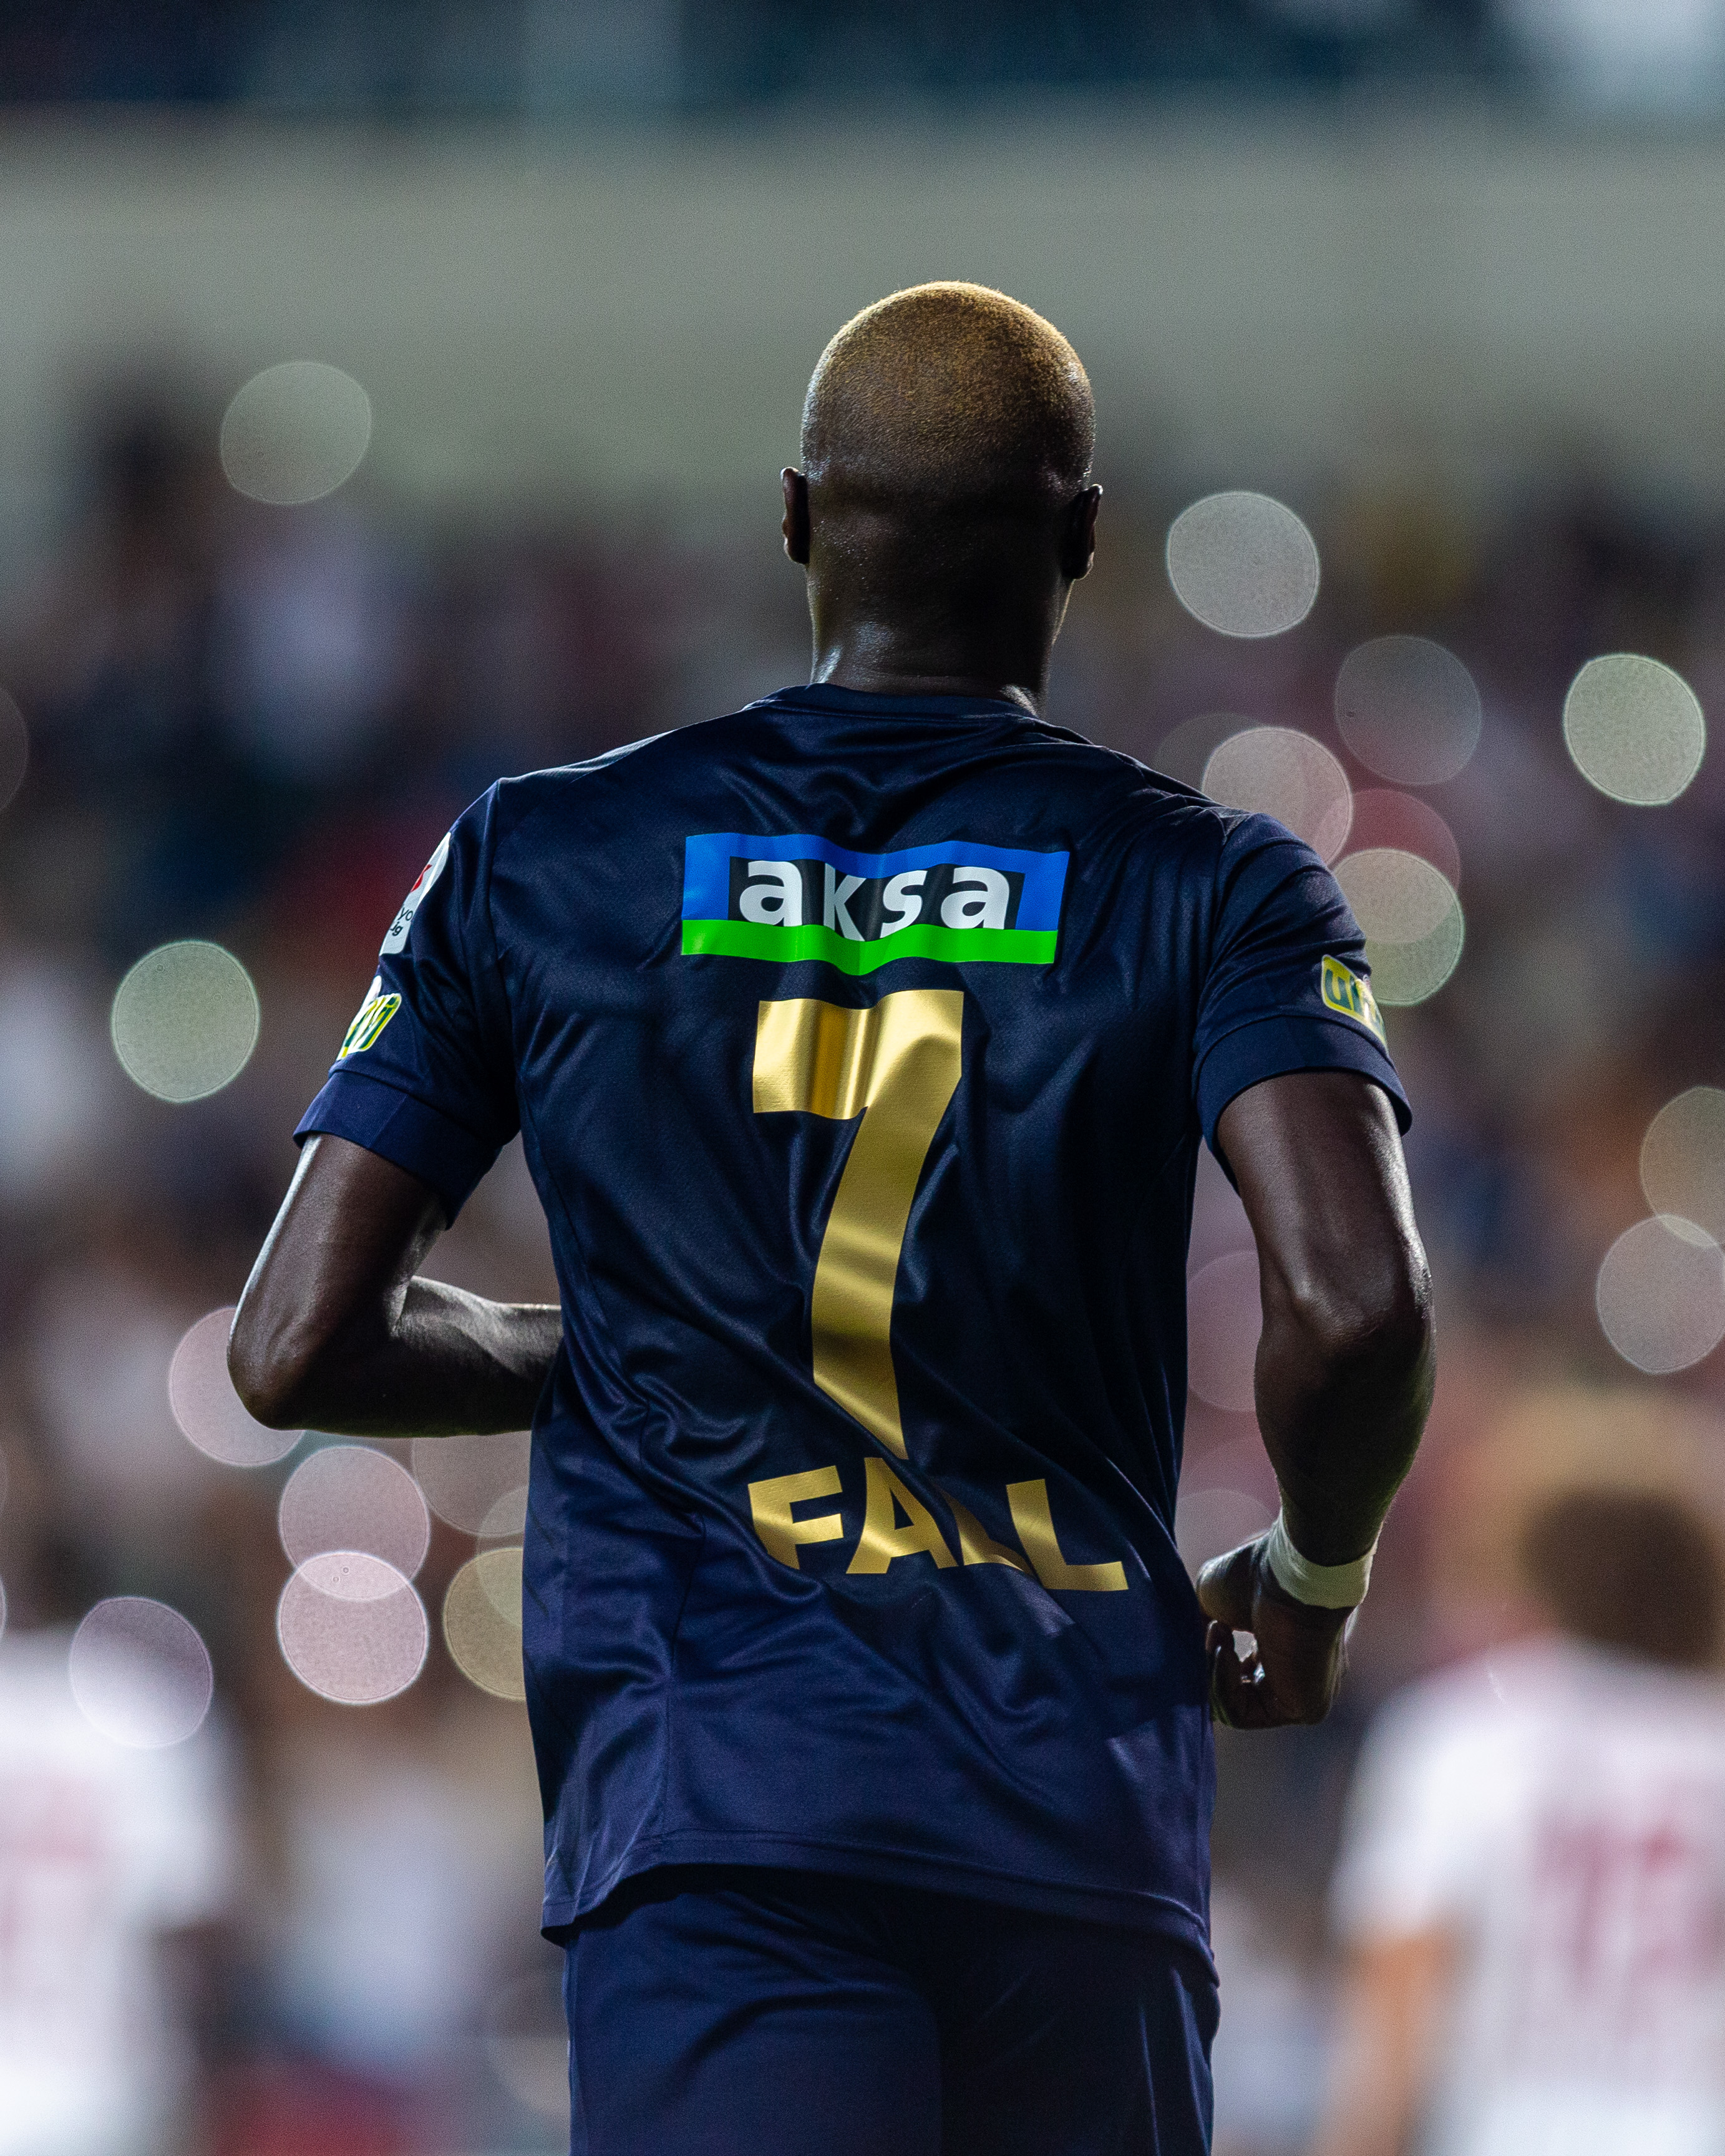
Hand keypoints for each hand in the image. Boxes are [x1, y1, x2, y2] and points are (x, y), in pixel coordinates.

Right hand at [1196, 1535, 1352, 1728]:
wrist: (1287, 1577)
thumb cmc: (1254, 1578)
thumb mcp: (1211, 1600)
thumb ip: (1198, 1632)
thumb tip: (1185, 1655)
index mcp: (1281, 1648)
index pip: (1240, 1674)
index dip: (1211, 1659)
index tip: (1207, 1627)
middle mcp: (1294, 1674)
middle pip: (1234, 1694)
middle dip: (1208, 1668)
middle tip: (1208, 1632)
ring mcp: (1301, 1695)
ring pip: (1234, 1707)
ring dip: (1211, 1673)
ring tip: (1218, 1633)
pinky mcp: (1304, 1709)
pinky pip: (1245, 1714)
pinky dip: (1223, 1686)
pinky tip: (1224, 1652)